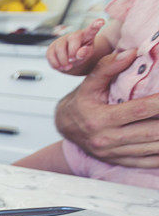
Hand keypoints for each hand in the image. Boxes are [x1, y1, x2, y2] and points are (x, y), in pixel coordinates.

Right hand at [47, 19, 104, 73]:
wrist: (70, 61)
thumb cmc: (81, 56)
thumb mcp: (87, 56)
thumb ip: (85, 54)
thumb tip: (81, 52)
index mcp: (86, 35)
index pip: (91, 29)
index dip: (95, 25)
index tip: (101, 22)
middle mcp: (73, 35)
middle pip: (72, 39)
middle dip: (73, 52)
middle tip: (74, 61)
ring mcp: (61, 40)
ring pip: (59, 48)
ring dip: (63, 61)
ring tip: (68, 67)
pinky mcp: (51, 47)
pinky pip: (50, 55)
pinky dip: (55, 64)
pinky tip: (60, 66)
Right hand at [55, 49, 158, 167]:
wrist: (65, 126)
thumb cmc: (81, 103)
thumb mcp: (88, 84)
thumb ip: (107, 67)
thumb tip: (131, 53)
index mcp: (100, 119)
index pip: (139, 110)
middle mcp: (106, 139)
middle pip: (150, 132)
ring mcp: (113, 152)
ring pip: (152, 148)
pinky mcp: (118, 160)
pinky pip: (146, 162)